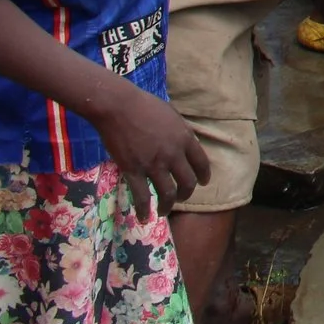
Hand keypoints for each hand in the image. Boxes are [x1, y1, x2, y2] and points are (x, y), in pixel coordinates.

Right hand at [91, 87, 209, 210]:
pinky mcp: (133, 171)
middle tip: (182, 197)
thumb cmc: (145, 106)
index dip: (204, 175)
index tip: (204, 182)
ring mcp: (153, 165)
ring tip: (164, 212)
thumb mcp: (172, 115)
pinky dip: (144, 210)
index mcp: (185, 138)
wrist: (119, 107)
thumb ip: (180, 132)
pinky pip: (141, 196)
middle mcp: (173, 154)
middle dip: (186, 193)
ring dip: (167, 206)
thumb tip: (183, 142)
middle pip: (187, 182)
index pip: (201, 163)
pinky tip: (144, 217)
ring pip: (167, 193)